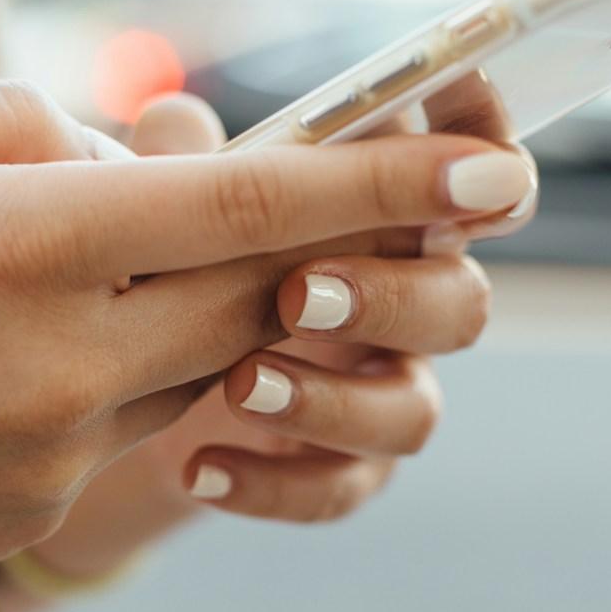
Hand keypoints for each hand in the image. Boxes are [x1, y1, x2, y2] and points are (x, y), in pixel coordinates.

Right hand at [0, 80, 536, 586]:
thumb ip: (19, 120)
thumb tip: (138, 154)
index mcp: (21, 240)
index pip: (253, 205)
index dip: (388, 184)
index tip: (497, 172)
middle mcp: (65, 357)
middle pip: (259, 294)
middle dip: (317, 250)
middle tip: (335, 214)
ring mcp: (59, 451)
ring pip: (200, 364)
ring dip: (193, 310)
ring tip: (77, 279)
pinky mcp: (40, 508)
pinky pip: (131, 428)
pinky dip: (120, 375)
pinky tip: (16, 359)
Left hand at [136, 90, 530, 522]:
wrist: (123, 395)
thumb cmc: (170, 266)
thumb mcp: (162, 209)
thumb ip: (179, 164)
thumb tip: (174, 122)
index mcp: (383, 217)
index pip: (466, 177)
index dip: (487, 156)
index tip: (466, 151)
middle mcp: (403, 303)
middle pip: (461, 302)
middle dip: (391, 297)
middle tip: (299, 293)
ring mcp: (379, 392)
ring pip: (413, 411)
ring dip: (334, 400)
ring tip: (239, 387)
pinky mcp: (339, 469)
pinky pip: (338, 489)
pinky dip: (271, 485)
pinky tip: (196, 469)